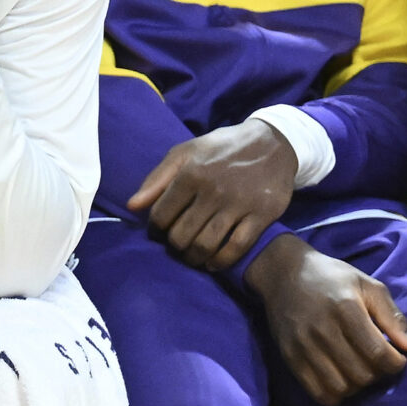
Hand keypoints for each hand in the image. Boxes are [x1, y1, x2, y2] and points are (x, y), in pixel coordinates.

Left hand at [127, 121, 298, 269]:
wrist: (274, 142)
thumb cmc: (223, 148)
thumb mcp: (187, 152)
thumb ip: (157, 178)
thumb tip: (132, 207)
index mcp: (191, 173)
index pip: (161, 216)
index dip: (156, 230)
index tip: (160, 233)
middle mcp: (213, 190)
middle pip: (181, 236)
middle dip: (174, 247)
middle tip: (178, 246)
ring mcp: (238, 204)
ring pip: (205, 246)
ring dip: (194, 258)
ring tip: (192, 257)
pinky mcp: (261, 215)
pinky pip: (236, 248)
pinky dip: (221, 262)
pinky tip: (213, 263)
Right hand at [246, 233, 406, 405]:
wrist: (284, 274)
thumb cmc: (332, 278)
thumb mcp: (368, 285)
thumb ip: (392, 316)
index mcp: (345, 308)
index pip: (377, 353)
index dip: (395, 364)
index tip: (397, 359)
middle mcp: (322, 329)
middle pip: (361, 374)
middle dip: (377, 374)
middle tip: (377, 363)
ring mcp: (303, 346)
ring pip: (340, 388)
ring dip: (357, 386)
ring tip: (358, 371)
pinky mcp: (290, 358)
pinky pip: (317, 393)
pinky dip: (335, 395)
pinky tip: (341, 380)